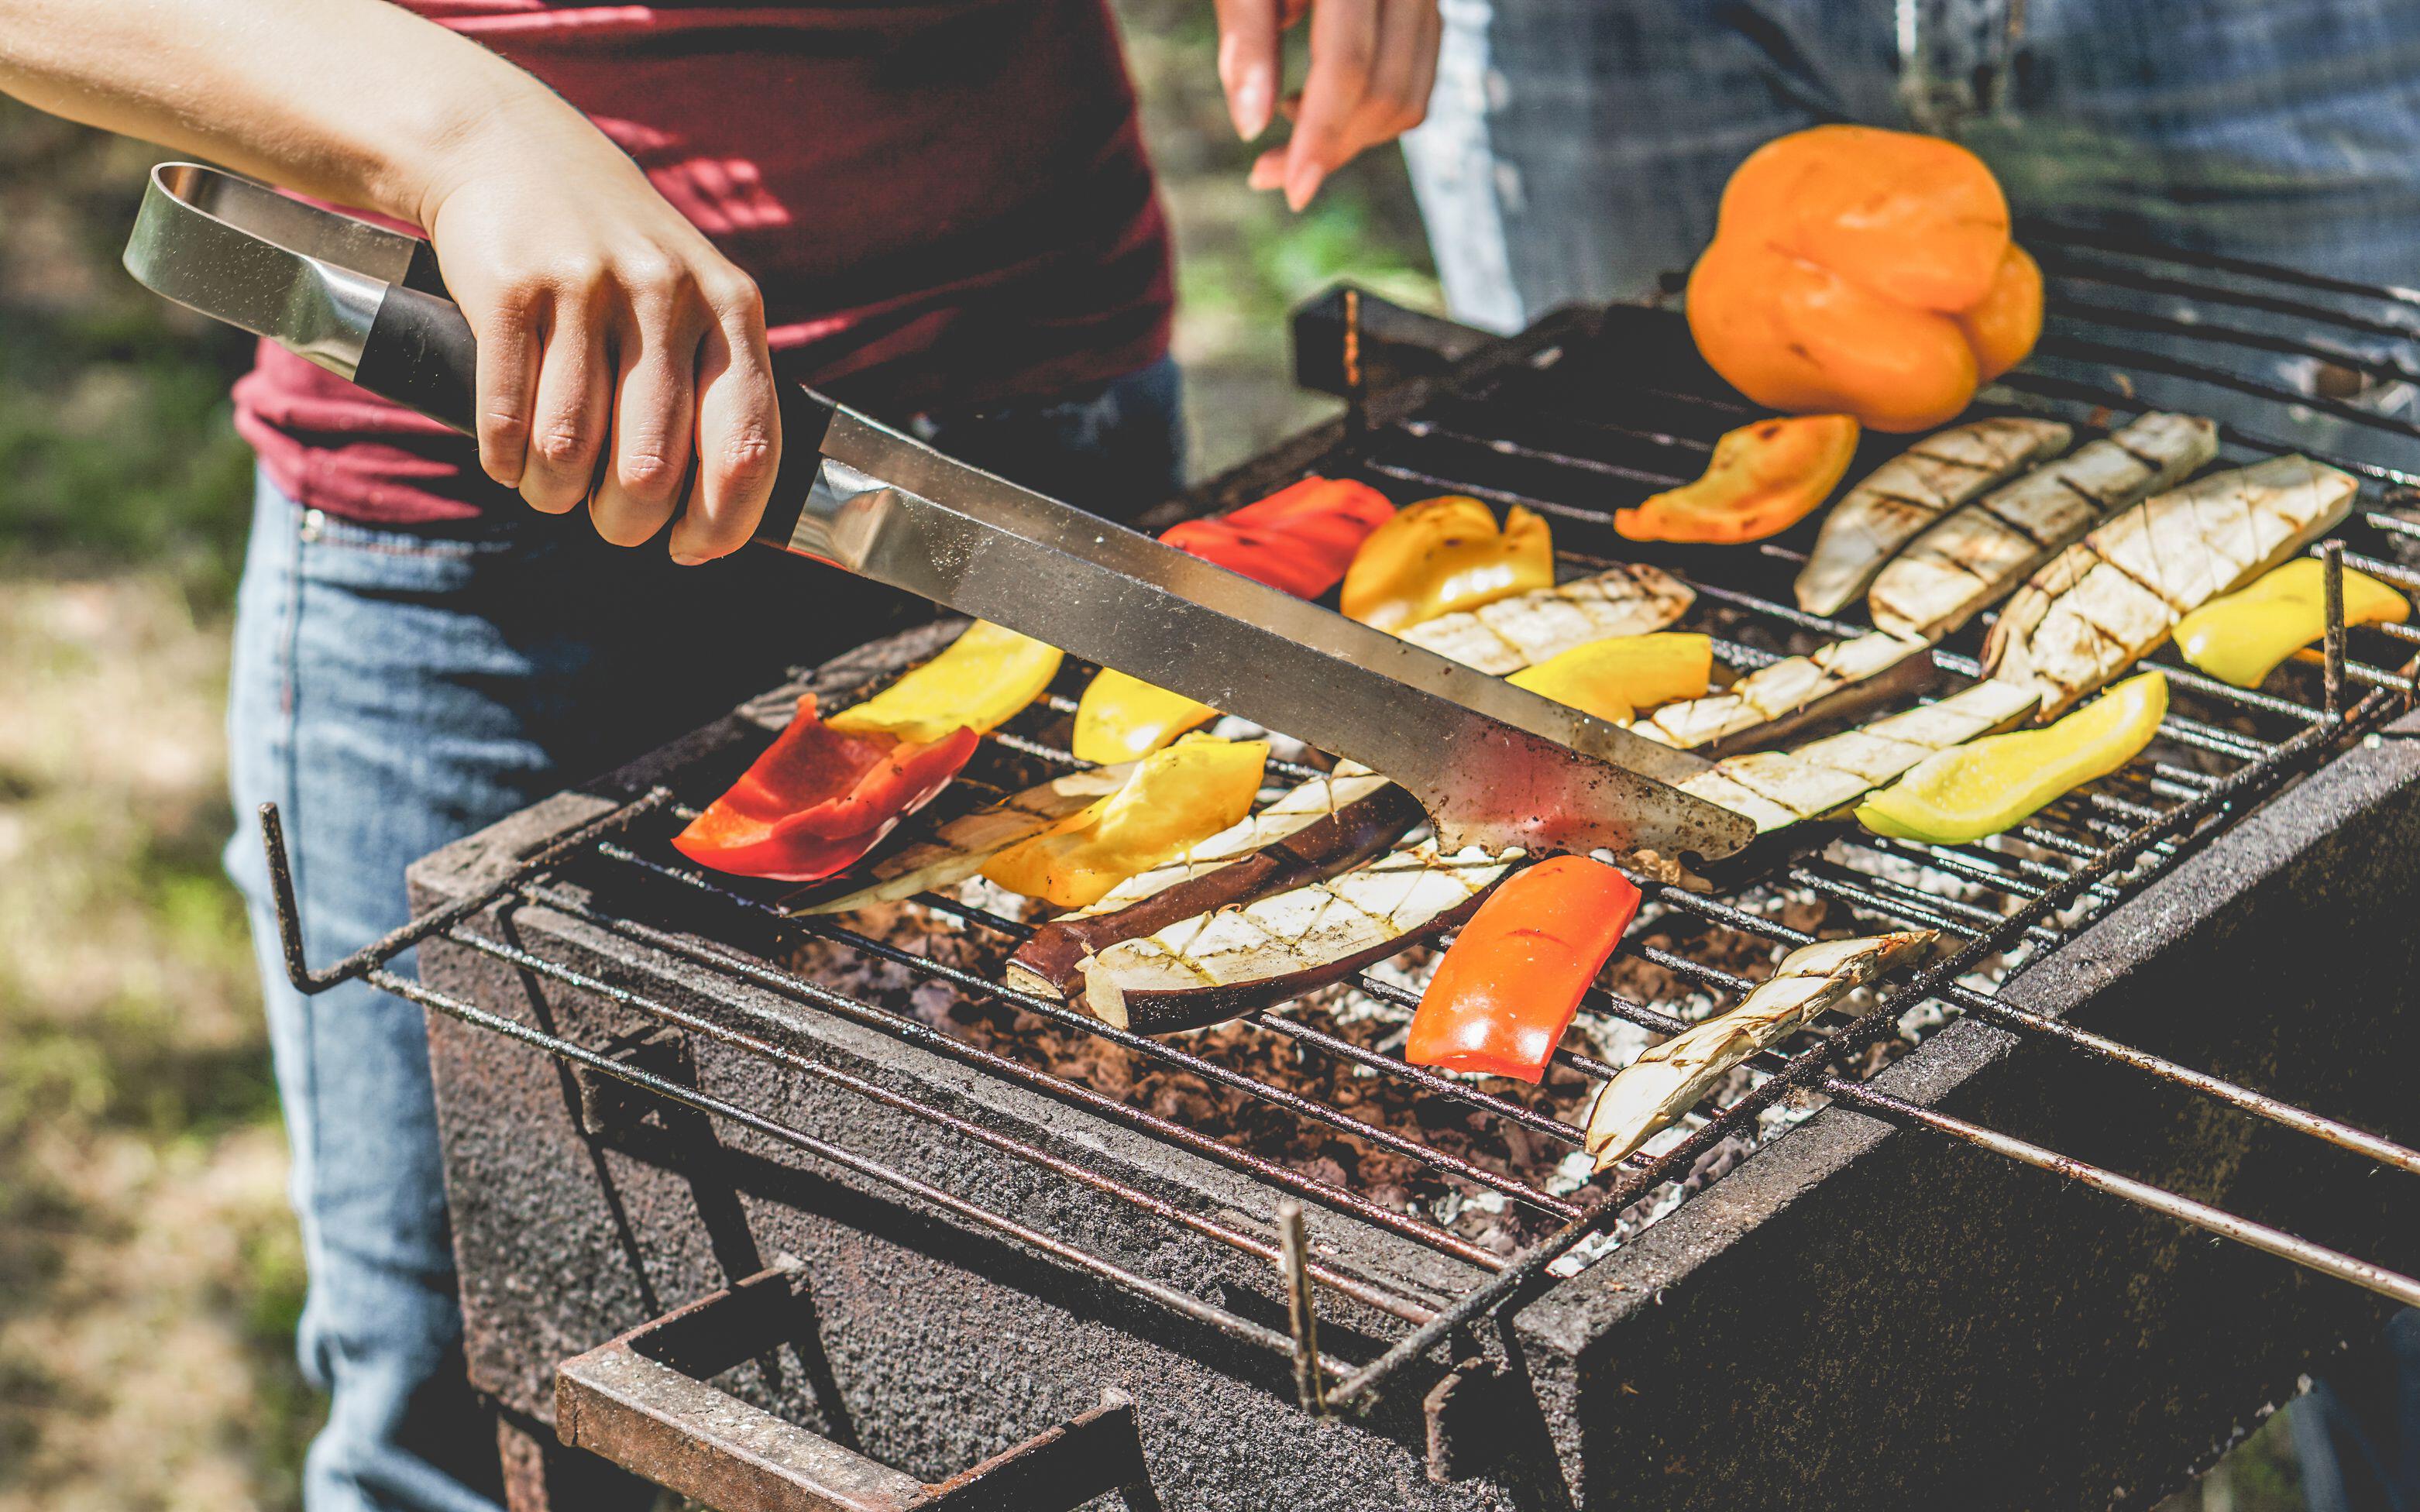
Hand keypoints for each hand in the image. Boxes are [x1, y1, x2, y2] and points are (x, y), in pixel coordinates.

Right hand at [418, 98, 777, 561]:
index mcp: (730, 307)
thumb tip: (720, 519)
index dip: (722, 522)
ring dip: (555, 494)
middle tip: (610, 520)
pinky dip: (505, 460)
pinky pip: (506, 418)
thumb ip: (717, 387)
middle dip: (625, 520)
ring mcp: (587, 287)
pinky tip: (510, 460)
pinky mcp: (510, 288)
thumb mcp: (691, 297)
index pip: (747, 446)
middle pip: (650, 469)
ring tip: (552, 488)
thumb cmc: (615, 255)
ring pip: (571, 452)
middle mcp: (666, 295)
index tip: (691, 548)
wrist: (508, 147)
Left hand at [1214, 0, 1441, 210]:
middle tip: (1267, 174)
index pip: (1349, 65)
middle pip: (1388, 89)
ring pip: (1410, 92)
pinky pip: (1416, 75)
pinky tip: (1311, 101)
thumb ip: (1245, 35)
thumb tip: (1252, 127)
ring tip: (1284, 127)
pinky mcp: (1423, 1)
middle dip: (1331, 147)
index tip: (1288, 191)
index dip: (1320, 134)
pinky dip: (1371, 108)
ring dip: (1352, 136)